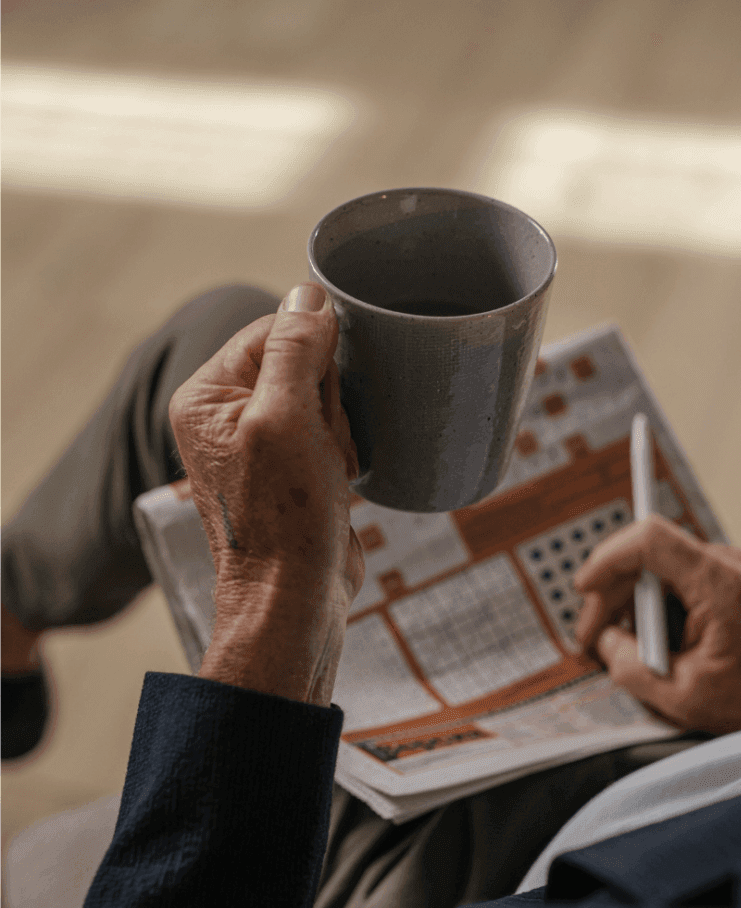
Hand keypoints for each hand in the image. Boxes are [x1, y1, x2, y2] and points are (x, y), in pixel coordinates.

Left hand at [168, 283, 364, 705]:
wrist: (295, 595)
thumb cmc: (285, 515)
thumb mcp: (287, 418)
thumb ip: (294, 348)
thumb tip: (309, 291)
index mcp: (206, 394)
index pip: (273, 329)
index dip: (314, 356)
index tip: (322, 401)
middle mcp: (227, 414)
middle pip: (302, 363)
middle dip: (329, 400)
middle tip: (323, 445)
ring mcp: (260, 442)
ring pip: (324, 398)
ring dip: (342, 429)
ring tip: (330, 469)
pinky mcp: (291, 466)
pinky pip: (331, 431)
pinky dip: (345, 450)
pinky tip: (338, 479)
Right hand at [573, 514, 740, 733]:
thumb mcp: (685, 696)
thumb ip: (631, 668)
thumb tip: (605, 642)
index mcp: (718, 585)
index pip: (650, 539)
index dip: (608, 557)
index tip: (585, 587)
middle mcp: (727, 564)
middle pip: (648, 554)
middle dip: (612, 592)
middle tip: (593, 636)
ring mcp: (732, 568)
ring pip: (660, 568)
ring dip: (634, 602)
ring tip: (626, 647)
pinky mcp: (733, 580)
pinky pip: (679, 580)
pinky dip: (658, 605)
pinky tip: (656, 642)